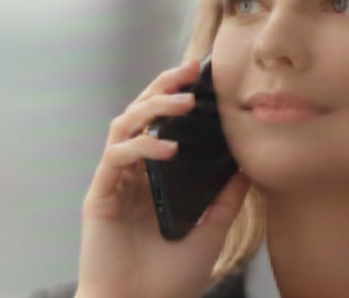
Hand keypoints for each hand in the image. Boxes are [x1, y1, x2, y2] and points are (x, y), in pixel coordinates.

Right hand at [75, 60, 251, 297]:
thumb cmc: (170, 279)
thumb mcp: (211, 232)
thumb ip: (225, 199)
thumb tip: (247, 165)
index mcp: (154, 181)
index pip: (163, 129)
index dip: (177, 101)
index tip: (203, 80)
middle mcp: (132, 176)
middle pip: (140, 118)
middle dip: (161, 90)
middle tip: (187, 71)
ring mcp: (114, 183)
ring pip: (124, 128)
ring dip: (151, 109)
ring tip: (181, 103)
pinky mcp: (100, 196)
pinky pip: (116, 159)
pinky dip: (140, 148)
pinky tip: (166, 149)